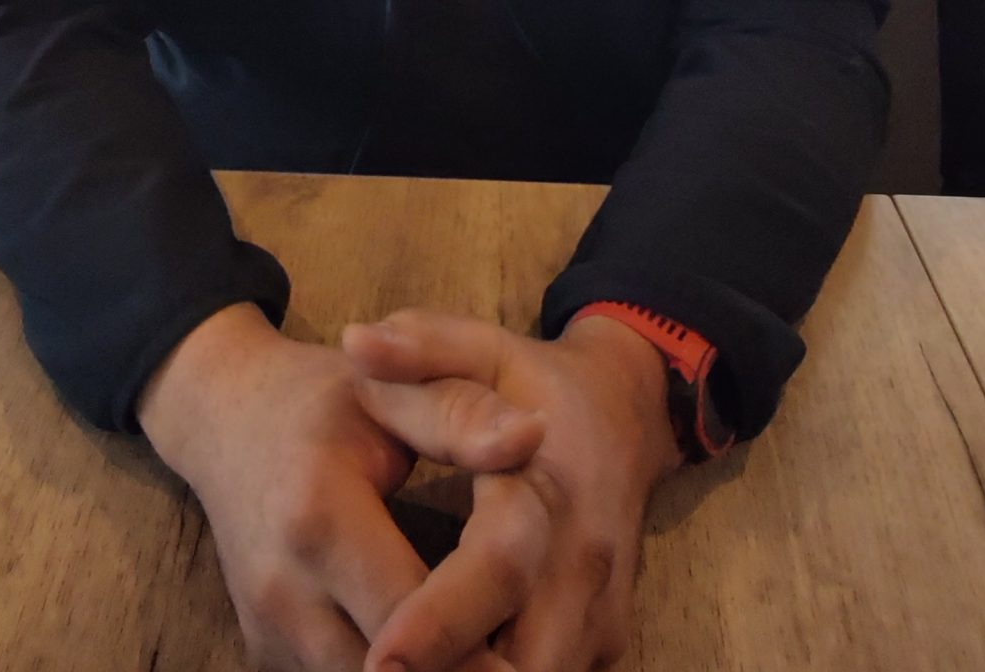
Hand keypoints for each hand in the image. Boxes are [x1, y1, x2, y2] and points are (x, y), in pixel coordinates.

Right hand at [137, 303, 545, 671]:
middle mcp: (285, 590)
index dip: (483, 633)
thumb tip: (534, 436)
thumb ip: (461, 415)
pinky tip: (438, 644)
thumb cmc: (320, 400)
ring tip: (489, 642)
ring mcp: (271, 632)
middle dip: (466, 665)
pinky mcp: (268, 654)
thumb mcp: (390, 390)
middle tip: (524, 647)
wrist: (223, 420)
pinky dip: (401, 670)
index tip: (534, 638)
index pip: (417, 612)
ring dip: (432, 671)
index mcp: (319, 516)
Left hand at [343, 310, 684, 671]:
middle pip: (525, 662)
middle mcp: (584, 562)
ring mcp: (603, 611)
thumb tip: (357, 345)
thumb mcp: (476, 346)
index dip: (438, 622)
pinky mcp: (604, 641)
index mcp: (548, 487)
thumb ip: (418, 348)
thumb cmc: (531, 381)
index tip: (379, 660)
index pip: (496, 567)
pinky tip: (444, 667)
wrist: (627, 410)